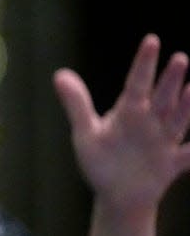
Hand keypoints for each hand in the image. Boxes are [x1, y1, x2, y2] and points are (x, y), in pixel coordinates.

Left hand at [54, 33, 189, 221]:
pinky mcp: (172, 164)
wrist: (117, 195)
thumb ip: (76, 104)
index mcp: (129, 112)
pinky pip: (189, 156)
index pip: (136, 83)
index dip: (144, 63)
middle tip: (180, 58)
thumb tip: (59, 74)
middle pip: (162, 98)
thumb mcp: (86, 133)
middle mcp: (150, 122)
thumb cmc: (100, 160)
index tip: (152, 40)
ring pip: (178, 120)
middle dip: (170, 80)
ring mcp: (164, 142)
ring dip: (187, 105)